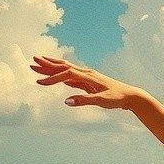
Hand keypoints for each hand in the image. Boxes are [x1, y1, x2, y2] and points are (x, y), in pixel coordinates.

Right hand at [31, 56, 145, 110]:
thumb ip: (84, 101)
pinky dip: (61, 72)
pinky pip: (72, 74)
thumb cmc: (118, 98)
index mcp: (88, 77)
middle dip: (47, 65)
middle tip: (32, 61)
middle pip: (63, 66)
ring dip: (53, 65)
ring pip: (66, 68)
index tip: (39, 83)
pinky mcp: (89, 80)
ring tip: (40, 62)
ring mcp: (88, 76)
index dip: (52, 79)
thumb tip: (66, 101)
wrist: (131, 95)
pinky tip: (56, 73)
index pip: (66, 75)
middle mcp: (87, 73)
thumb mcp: (102, 101)